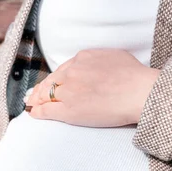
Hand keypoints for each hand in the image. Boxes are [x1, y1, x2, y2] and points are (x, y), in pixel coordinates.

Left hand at [26, 49, 159, 126]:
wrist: (139, 92)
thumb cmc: (135, 76)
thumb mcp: (113, 56)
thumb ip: (97, 60)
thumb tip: (92, 65)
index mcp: (82, 58)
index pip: (62, 70)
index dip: (53, 79)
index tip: (49, 83)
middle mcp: (72, 72)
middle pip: (51, 82)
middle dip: (40, 89)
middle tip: (33, 96)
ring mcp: (69, 91)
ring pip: (46, 95)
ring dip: (37, 100)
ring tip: (31, 105)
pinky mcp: (69, 109)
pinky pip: (47, 110)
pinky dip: (38, 112)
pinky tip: (33, 114)